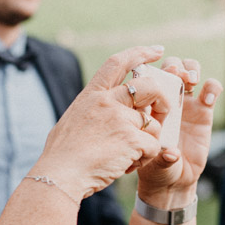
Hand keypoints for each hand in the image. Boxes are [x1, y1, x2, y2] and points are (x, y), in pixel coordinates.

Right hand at [32, 46, 168, 198]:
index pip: (118, 62)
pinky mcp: (131, 139)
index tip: (156, 50)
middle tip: (163, 111)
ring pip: (153, 123)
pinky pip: (152, 146)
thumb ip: (91, 110)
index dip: (140, 53)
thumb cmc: (61, 155)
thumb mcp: (72, 119)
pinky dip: (144, 159)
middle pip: (149, 86)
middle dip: (162, 98)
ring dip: (148, 141)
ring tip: (130, 156)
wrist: (60, 175)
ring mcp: (120, 119)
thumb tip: (97, 110)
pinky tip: (127, 165)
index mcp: (92, 95)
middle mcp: (107, 101)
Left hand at [133, 57, 223, 208]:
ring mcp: (186, 103)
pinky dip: (212, 86)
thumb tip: (171, 153)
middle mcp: (166, 100)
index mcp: (147, 105)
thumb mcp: (154, 163)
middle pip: (170, 68)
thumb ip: (162, 157)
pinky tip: (209, 97)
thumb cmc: (156, 169)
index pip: (148, 77)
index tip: (154, 78)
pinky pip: (211, 89)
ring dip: (191, 69)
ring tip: (191, 80)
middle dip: (173, 66)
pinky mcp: (204, 110)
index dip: (151, 71)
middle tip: (176, 75)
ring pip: (189, 71)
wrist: (174, 180)